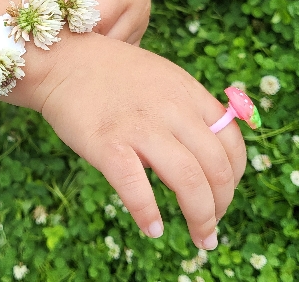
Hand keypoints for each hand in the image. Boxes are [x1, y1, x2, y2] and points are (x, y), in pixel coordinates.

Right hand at [25, 31, 247, 248]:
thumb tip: (205, 154)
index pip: (231, 142)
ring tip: (201, 238)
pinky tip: (153, 229)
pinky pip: (136, 187)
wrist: (63, 60)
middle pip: (216, 167)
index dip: (235, 176)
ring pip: (188, 180)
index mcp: (189, 94)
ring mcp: (140, 127)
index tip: (225, 195)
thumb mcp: (162, 78)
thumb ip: (187, 109)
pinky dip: (148, 213)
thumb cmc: (111, 73)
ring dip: (201, 217)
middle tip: (212, 228)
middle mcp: (172, 110)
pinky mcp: (107, 144)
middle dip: (221, 205)